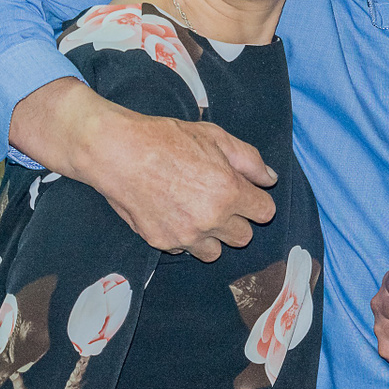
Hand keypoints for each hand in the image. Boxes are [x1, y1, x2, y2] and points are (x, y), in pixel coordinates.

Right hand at [10, 77, 276, 259]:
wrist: (118, 153)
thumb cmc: (167, 139)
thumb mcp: (216, 137)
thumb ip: (249, 160)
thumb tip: (270, 179)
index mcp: (230, 191)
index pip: (265, 213)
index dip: (256, 201)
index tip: (245, 194)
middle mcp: (212, 219)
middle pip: (243, 237)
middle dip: (236, 221)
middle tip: (220, 202)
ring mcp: (186, 235)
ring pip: (215, 251)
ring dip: (212, 236)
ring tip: (197, 213)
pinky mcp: (162, 243)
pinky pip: (185, 249)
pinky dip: (184, 237)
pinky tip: (174, 215)